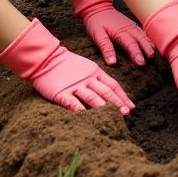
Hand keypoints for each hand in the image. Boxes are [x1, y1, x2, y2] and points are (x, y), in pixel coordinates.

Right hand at [0, 19, 133, 113]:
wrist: (46, 58)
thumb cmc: (67, 64)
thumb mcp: (86, 67)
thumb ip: (97, 79)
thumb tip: (109, 93)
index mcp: (95, 72)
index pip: (113, 85)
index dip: (123, 97)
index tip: (131, 107)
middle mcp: (88, 79)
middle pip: (106, 92)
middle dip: (117, 103)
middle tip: (127, 114)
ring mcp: (75, 86)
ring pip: (92, 97)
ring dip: (104, 108)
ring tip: (113, 117)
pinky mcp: (61, 93)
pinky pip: (72, 103)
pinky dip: (80, 110)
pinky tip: (87, 118)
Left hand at [65, 0, 153, 66]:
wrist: (97, 7)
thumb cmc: (96, 22)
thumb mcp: (98, 36)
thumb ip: (106, 48)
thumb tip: (112, 63)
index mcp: (120, 32)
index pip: (130, 45)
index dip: (136, 54)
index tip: (141, 63)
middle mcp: (128, 28)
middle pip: (140, 40)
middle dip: (146, 49)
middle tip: (151, 58)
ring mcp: (130, 25)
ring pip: (142, 35)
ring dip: (148, 43)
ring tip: (153, 52)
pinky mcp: (130, 24)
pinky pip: (140, 31)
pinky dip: (146, 37)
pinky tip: (149, 42)